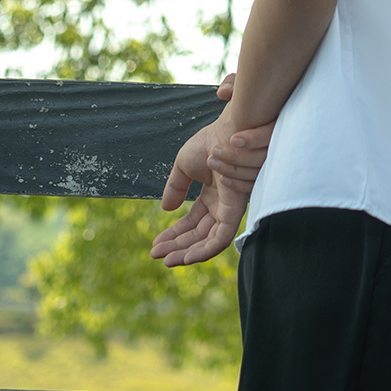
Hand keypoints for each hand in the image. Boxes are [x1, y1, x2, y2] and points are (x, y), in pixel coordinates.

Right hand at [150, 97, 274, 267]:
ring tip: (166, 259)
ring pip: (209, 241)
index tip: (156, 244)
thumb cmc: (210, 141)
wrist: (228, 130)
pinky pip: (220, 238)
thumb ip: (175, 187)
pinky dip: (204, 251)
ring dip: (187, 253)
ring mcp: (230, 208)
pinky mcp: (235, 211)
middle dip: (177, 247)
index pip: (193, 222)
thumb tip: (166, 209)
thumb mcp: (184, 165)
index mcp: (212, 194)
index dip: (174, 234)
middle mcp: (223, 204)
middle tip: (156, 254)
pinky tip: (186, 257)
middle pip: (199, 234)